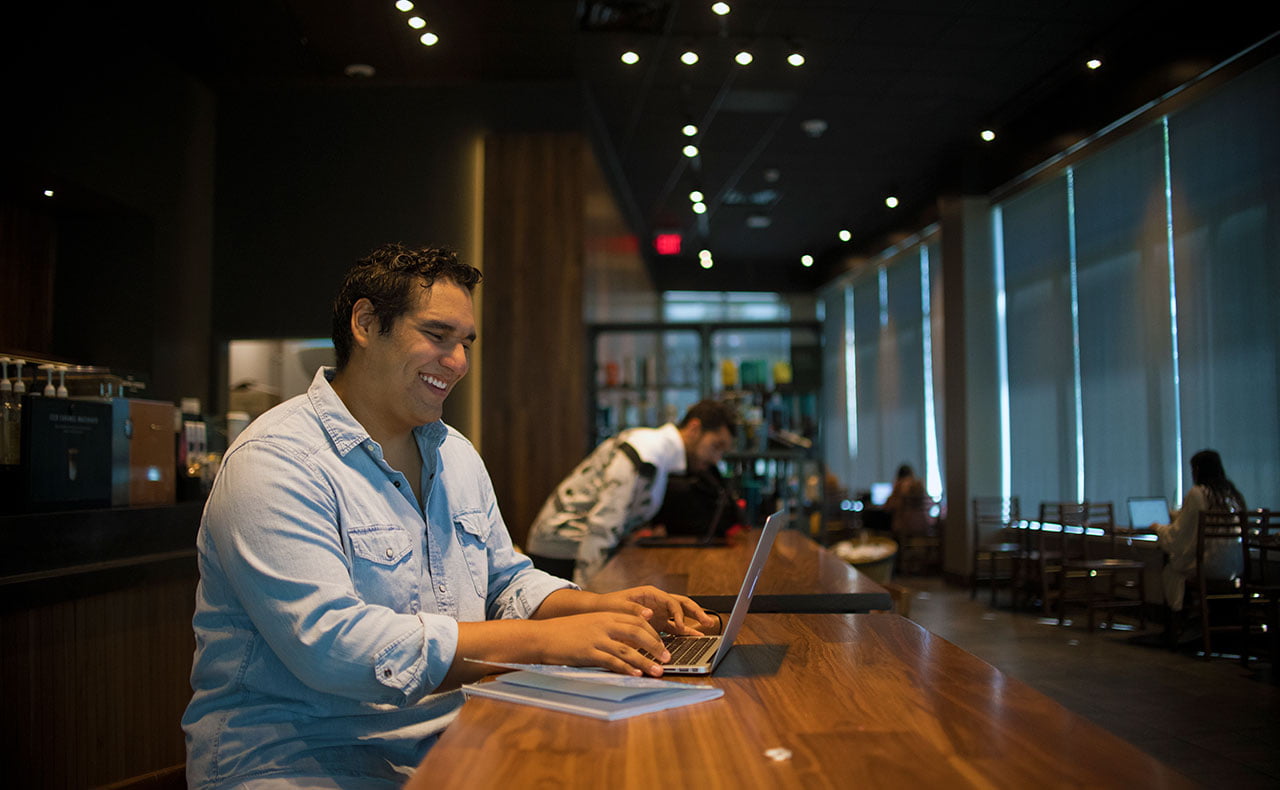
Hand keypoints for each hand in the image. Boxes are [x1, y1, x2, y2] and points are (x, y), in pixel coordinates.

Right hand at [532, 611, 670, 676]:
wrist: (542, 636)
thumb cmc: (565, 632)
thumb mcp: (590, 624)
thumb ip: (608, 628)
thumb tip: (628, 640)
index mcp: (606, 616)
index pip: (637, 621)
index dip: (652, 632)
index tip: (663, 642)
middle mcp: (604, 625)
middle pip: (638, 632)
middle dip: (655, 645)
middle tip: (667, 657)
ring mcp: (596, 638)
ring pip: (628, 649)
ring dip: (646, 661)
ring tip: (658, 670)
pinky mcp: (588, 652)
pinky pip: (612, 661)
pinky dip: (627, 668)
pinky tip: (637, 674)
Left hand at [595, 586, 717, 636]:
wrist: (600, 612)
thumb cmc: (609, 606)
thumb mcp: (620, 606)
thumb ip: (634, 610)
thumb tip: (649, 614)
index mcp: (651, 593)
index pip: (671, 601)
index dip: (679, 614)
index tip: (681, 626)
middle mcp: (658, 602)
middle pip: (682, 604)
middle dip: (696, 612)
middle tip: (708, 621)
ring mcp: (659, 613)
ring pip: (681, 616)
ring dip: (694, 622)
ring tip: (707, 629)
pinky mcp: (657, 623)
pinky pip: (674, 628)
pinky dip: (684, 632)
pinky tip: (694, 638)